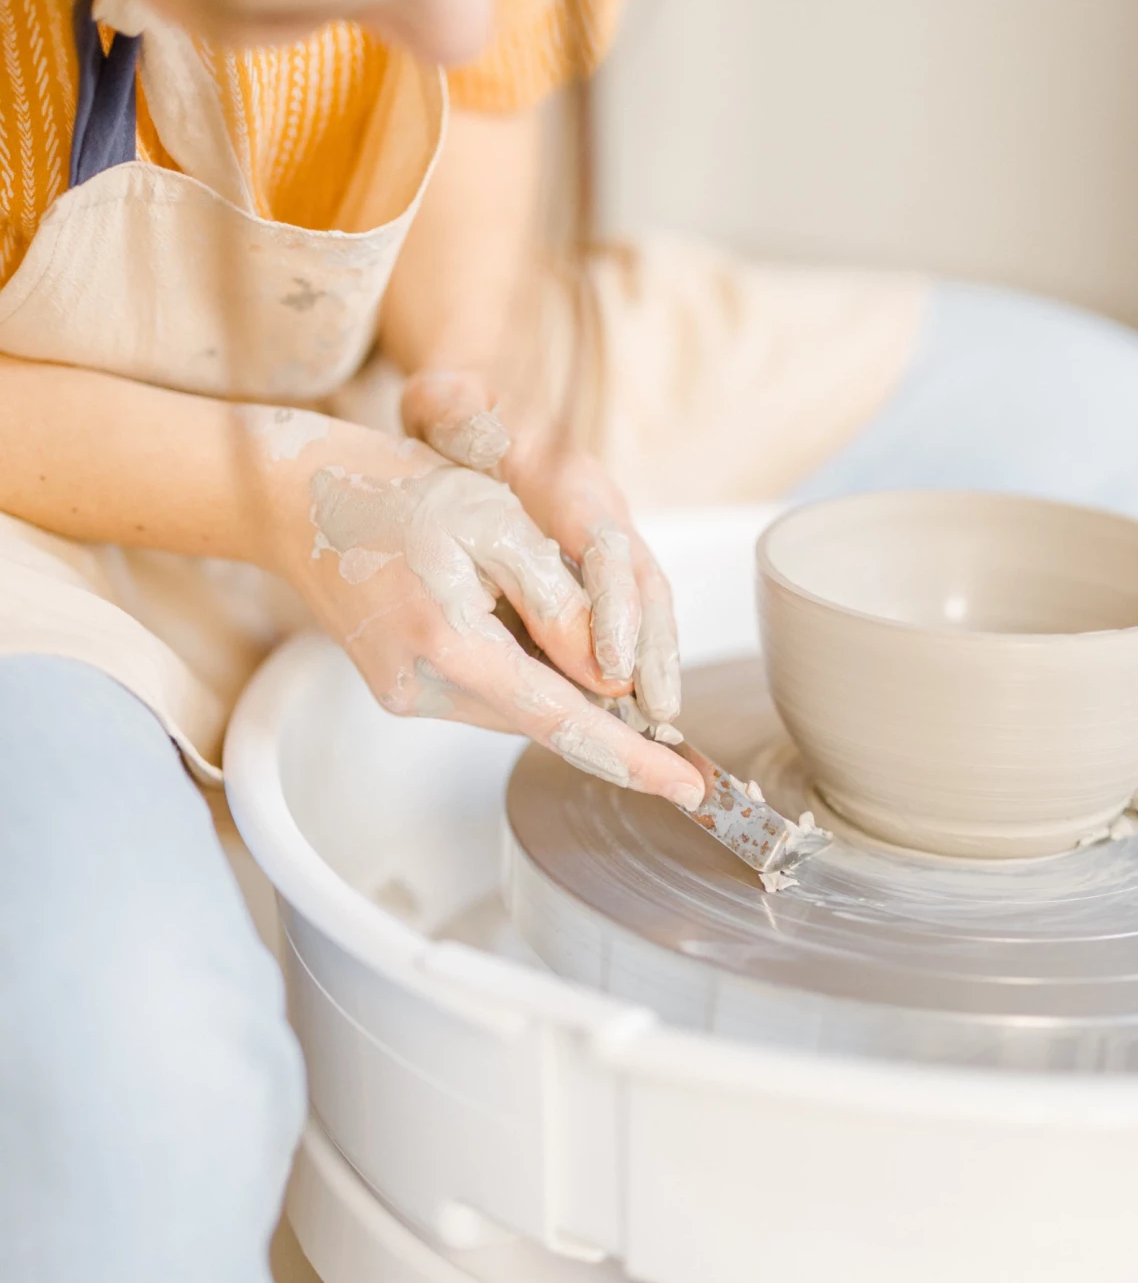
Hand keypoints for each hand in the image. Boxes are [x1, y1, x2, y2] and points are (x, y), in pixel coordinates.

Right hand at [241, 406, 702, 807]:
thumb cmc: (402, 495)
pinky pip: (485, 690)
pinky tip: (495, 607)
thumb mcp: (499, 527)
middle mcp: (425, 689)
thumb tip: (613, 680)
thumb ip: (561, 604)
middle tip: (632, 675)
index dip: (635, 759)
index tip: (689, 787)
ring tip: (522, 597)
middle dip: (595, 698)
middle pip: (543, 714)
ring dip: (549, 672)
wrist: (304, 500)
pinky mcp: (402, 689)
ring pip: (516, 703)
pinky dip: (514, 664)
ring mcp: (408, 696)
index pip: (566, 723)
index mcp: (452, 647)